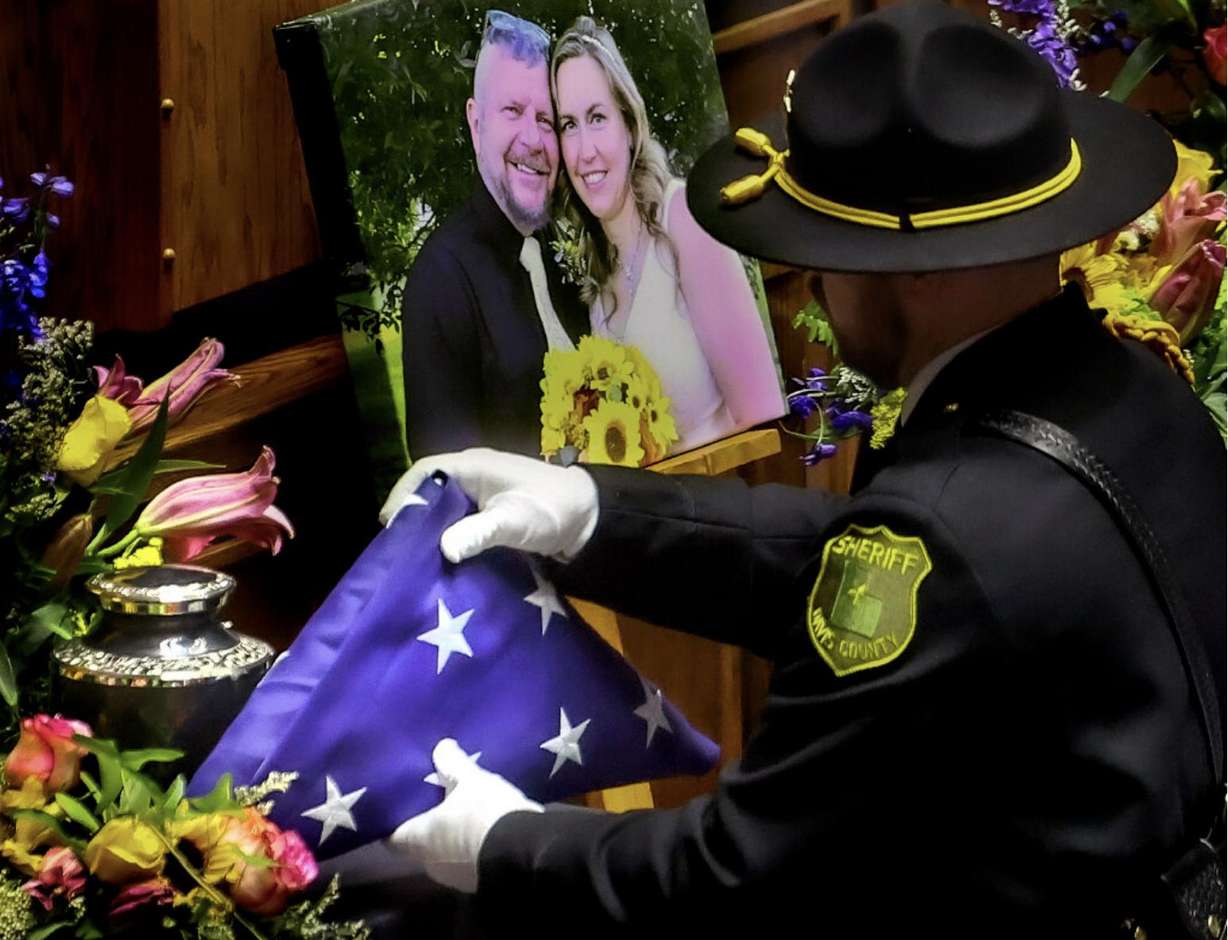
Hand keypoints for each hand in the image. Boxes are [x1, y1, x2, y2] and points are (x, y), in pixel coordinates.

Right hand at [378, 448, 598, 562]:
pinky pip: (459, 519)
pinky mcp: (491, 511)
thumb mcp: (516, 522)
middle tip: (396, 546)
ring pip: (444, 506)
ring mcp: (483, 493)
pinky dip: (447, 535)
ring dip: (429, 527)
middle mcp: (473, 475)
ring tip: (412, 555)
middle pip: (430, 490)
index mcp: (474, 466)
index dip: (403, 494)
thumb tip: (444, 548)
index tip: (388, 523)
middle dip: (412, 515)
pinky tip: (441, 559)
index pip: (425, 472)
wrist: (592, 518)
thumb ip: (481, 532)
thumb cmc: (553, 509)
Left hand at [387, 738, 542, 892]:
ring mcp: (455, 877)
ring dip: (451, 838)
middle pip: (419, 845)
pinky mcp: (479, 882)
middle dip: (426, 826)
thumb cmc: (484, 813)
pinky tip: (485, 829)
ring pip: (445, 854)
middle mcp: (430, 863)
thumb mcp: (471, 781)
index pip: (391, 837)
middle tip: (433, 801)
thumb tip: (441, 746)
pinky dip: (472, 846)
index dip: (391, 822)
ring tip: (462, 813)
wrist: (525, 855)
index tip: (395, 807)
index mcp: (418, 839)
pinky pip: (468, 860)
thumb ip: (453, 764)